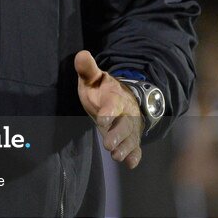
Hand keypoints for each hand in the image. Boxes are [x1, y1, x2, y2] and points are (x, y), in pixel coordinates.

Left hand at [75, 50, 144, 169]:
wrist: (123, 97)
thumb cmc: (102, 89)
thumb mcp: (94, 78)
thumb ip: (88, 69)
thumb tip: (81, 54)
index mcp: (114, 97)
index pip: (112, 105)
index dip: (108, 112)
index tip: (102, 119)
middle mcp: (125, 113)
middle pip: (124, 125)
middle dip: (117, 135)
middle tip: (109, 145)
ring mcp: (129, 127)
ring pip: (130, 138)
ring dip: (125, 147)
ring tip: (117, 156)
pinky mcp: (131, 138)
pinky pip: (136, 147)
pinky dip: (135, 155)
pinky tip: (131, 163)